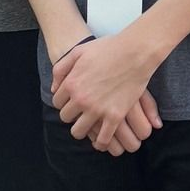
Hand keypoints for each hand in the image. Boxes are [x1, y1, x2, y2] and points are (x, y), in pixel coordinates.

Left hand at [51, 34, 162, 151]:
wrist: (135, 53)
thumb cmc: (108, 49)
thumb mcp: (78, 52)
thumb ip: (61, 69)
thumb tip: (54, 88)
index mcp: (71, 84)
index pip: (57, 102)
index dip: (64, 102)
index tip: (72, 101)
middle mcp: (81, 99)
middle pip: (66, 117)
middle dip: (72, 115)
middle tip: (80, 112)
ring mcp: (97, 109)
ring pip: (79, 131)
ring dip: (82, 130)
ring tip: (88, 126)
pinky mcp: (114, 116)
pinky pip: (103, 138)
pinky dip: (100, 142)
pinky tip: (101, 141)